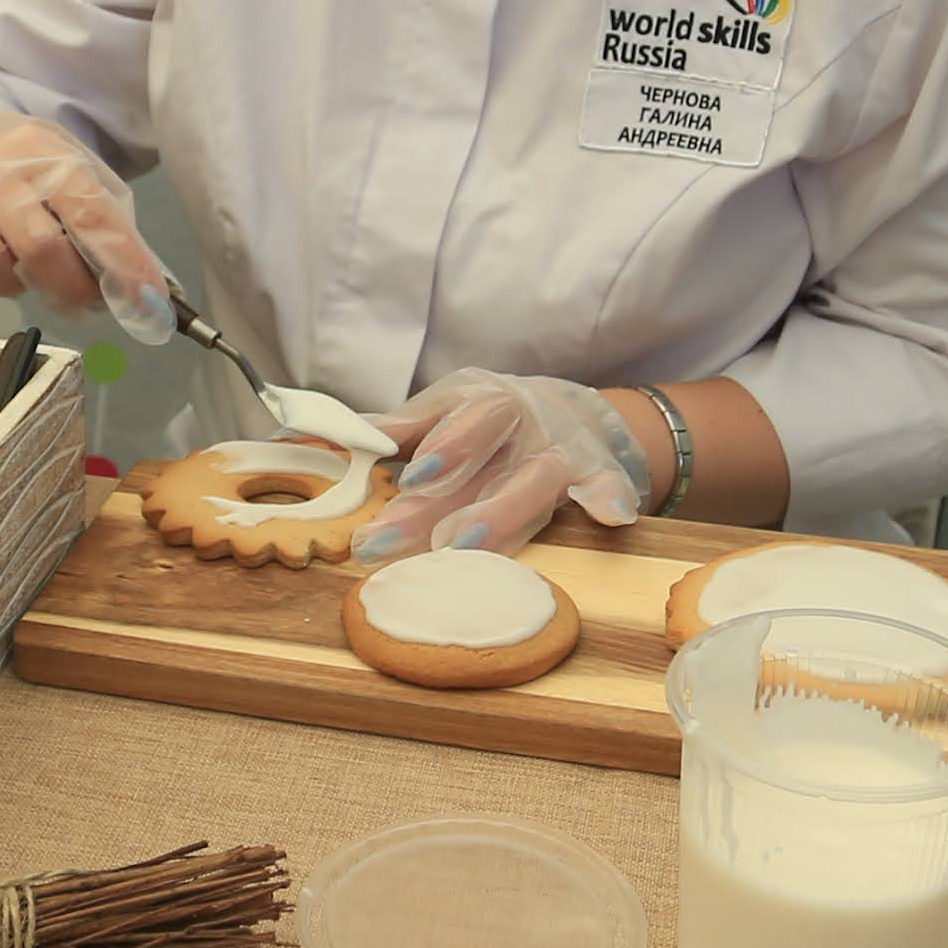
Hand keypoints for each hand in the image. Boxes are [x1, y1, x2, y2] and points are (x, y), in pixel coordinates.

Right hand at [0, 109, 174, 342]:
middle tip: (83, 301)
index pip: (91, 215)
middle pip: (40, 248)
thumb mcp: (70, 171)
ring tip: (18, 270)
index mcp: (47, 154)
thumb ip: (106, 224)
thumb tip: (147, 294)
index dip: (122, 266)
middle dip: (71, 289)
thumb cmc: (24, 167)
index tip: (146, 305)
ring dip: (13, 285)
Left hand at [354, 369, 655, 559]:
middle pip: (485, 464)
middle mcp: (525, 424)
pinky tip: (612, 515)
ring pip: (531, 485)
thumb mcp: (447, 408)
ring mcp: (563, 452)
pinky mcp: (599, 476)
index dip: (441, 446)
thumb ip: (402, 428)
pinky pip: (609, 486)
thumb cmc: (490, 418)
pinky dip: (611, 497)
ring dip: (498, 515)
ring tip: (457, 545)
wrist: (570, 413)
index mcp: (485, 402)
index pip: (461, 420)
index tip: (410, 476)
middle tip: (388, 539)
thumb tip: (336, 435)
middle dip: (438, 504)